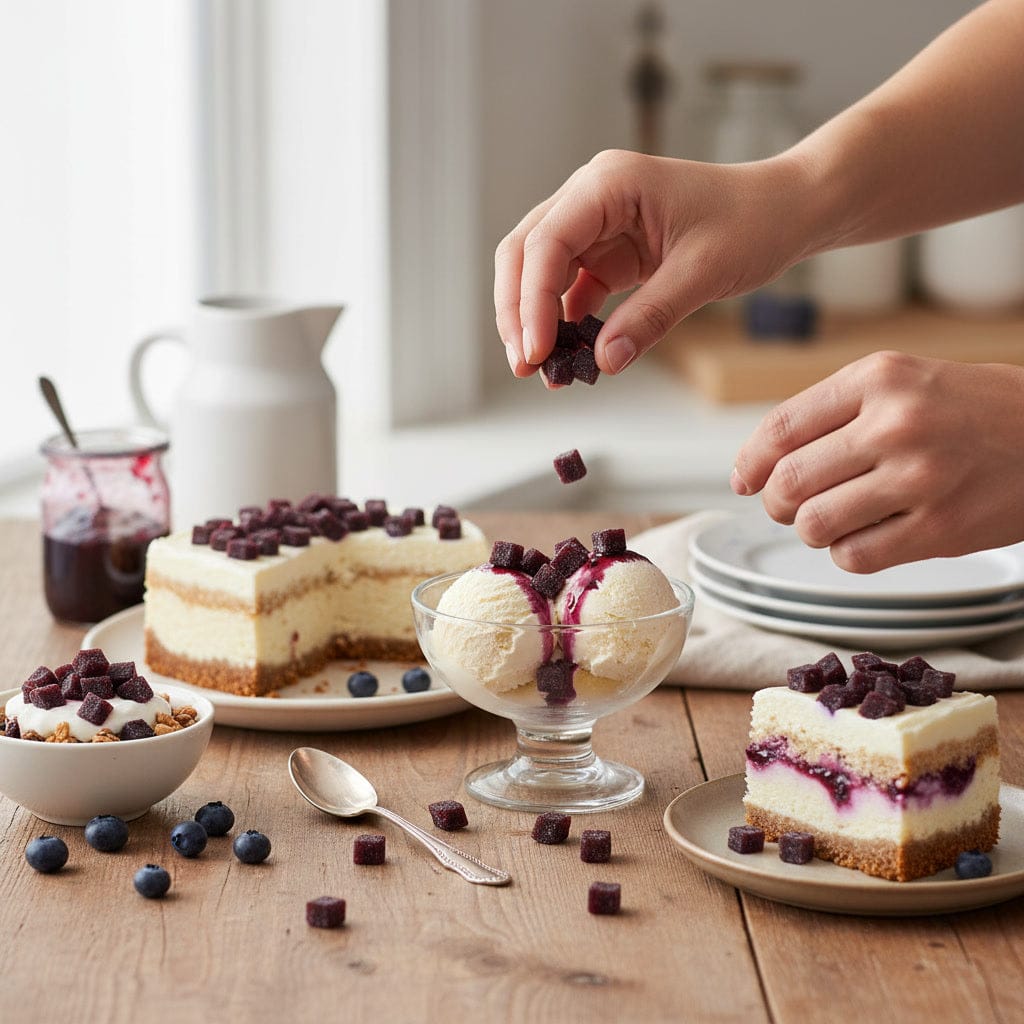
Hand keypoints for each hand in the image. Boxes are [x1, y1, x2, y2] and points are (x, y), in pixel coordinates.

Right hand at [494, 149, 814, 381]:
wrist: (785, 210)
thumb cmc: (753, 221)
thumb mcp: (703, 272)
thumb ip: (650, 316)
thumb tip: (604, 362)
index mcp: (609, 184)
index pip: (547, 242)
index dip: (532, 301)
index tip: (536, 351)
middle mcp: (592, 197)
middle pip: (526, 254)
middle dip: (518, 311)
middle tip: (525, 365)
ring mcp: (597, 225)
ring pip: (540, 273)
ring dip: (535, 320)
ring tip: (542, 369)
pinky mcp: (608, 252)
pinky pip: (570, 290)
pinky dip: (564, 324)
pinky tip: (569, 357)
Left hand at [731, 351, 1023, 571]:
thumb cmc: (967, 410)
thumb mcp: (902, 382)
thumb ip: (831, 413)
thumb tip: (756, 466)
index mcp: (879, 378)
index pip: (781, 429)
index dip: (750, 463)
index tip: (744, 480)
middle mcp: (897, 423)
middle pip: (789, 484)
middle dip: (778, 503)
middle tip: (792, 506)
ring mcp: (920, 477)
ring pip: (815, 525)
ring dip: (813, 531)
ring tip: (835, 520)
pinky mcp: (941, 527)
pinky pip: (855, 557)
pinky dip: (848, 554)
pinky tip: (868, 536)